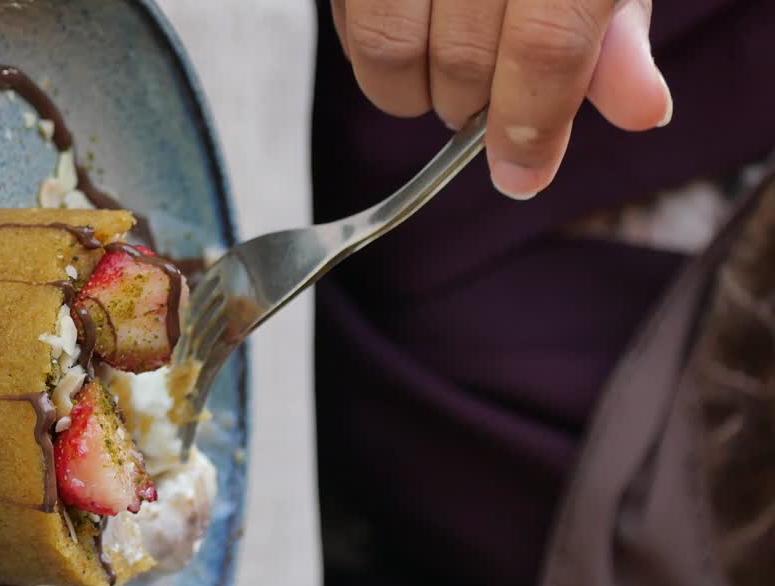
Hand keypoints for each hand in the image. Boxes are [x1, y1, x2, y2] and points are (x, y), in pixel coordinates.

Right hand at [331, 0, 672, 199]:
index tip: (520, 171)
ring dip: (407, 89)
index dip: (529, 123)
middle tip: (481, 107)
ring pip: (383, 41)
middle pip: (462, 54)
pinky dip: (367, 43)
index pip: (544, 45)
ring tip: (436, 78)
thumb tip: (638, 110)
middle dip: (471, 107)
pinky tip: (401, 29)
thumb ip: (617, 25)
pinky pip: (344, 13)